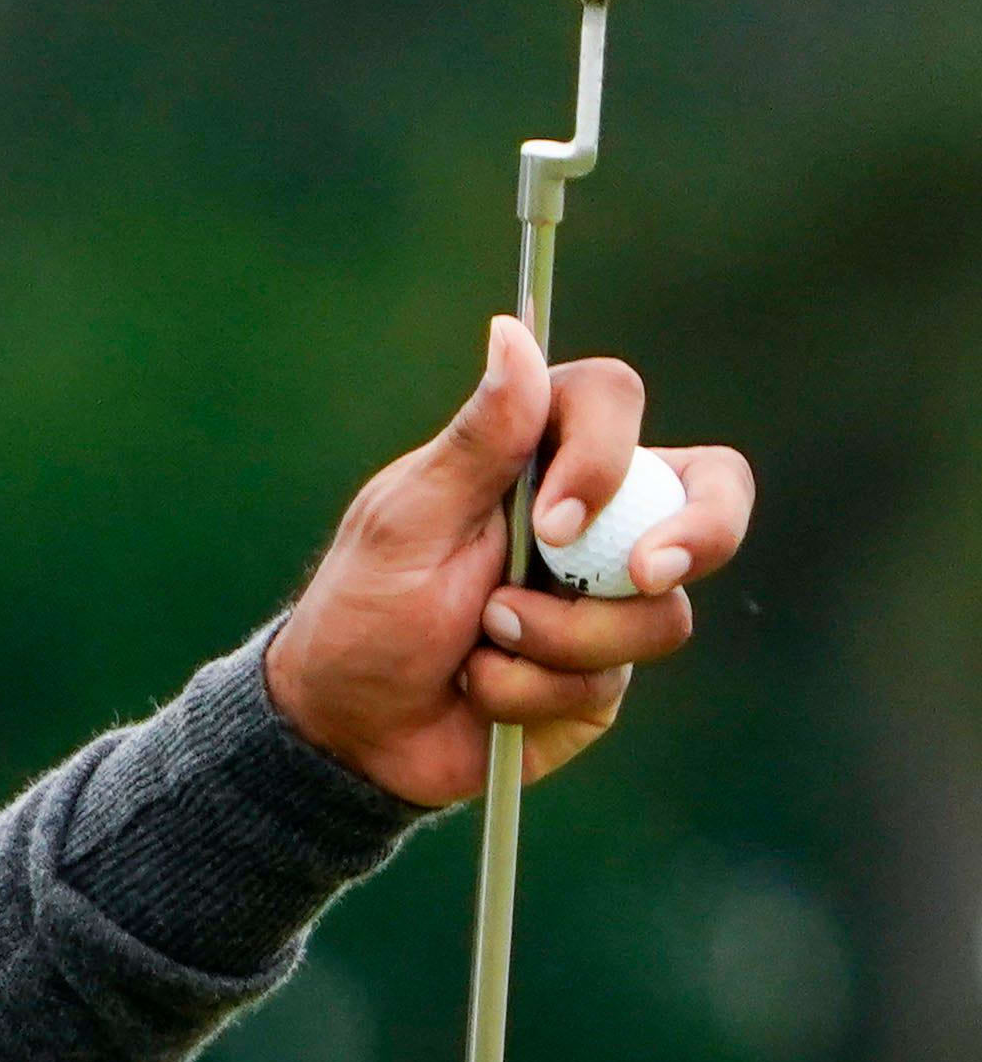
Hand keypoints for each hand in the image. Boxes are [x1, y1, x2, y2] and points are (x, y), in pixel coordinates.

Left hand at [264, 315, 754, 806]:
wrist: (350, 730)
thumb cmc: (361, 613)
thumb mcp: (407, 523)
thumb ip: (478, 438)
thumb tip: (511, 331)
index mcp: (532, 461)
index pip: (611, 403)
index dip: (605, 454)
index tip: (555, 522)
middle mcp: (590, 521)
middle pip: (711, 490)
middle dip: (702, 534)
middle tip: (644, 575)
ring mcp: (606, 598)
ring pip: (659, 610)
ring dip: (554, 638)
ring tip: (477, 644)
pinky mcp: (604, 671)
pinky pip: (609, 678)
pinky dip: (530, 689)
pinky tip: (479, 689)